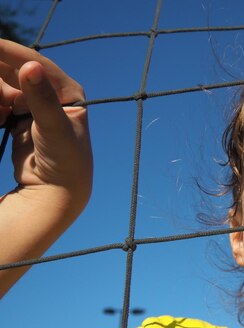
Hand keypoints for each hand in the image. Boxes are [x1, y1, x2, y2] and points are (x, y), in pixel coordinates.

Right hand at [0, 39, 91, 210]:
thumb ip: (41, 98)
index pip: (34, 63)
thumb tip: (30, 66)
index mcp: (68, 91)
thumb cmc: (65, 161)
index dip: (8, 52)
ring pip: (2, 87)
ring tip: (2, 117)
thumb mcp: (54, 128)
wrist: (57, 192)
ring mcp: (33, 106)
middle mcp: (51, 94)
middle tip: (0, 103)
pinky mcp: (18, 119)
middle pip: (13, 72)